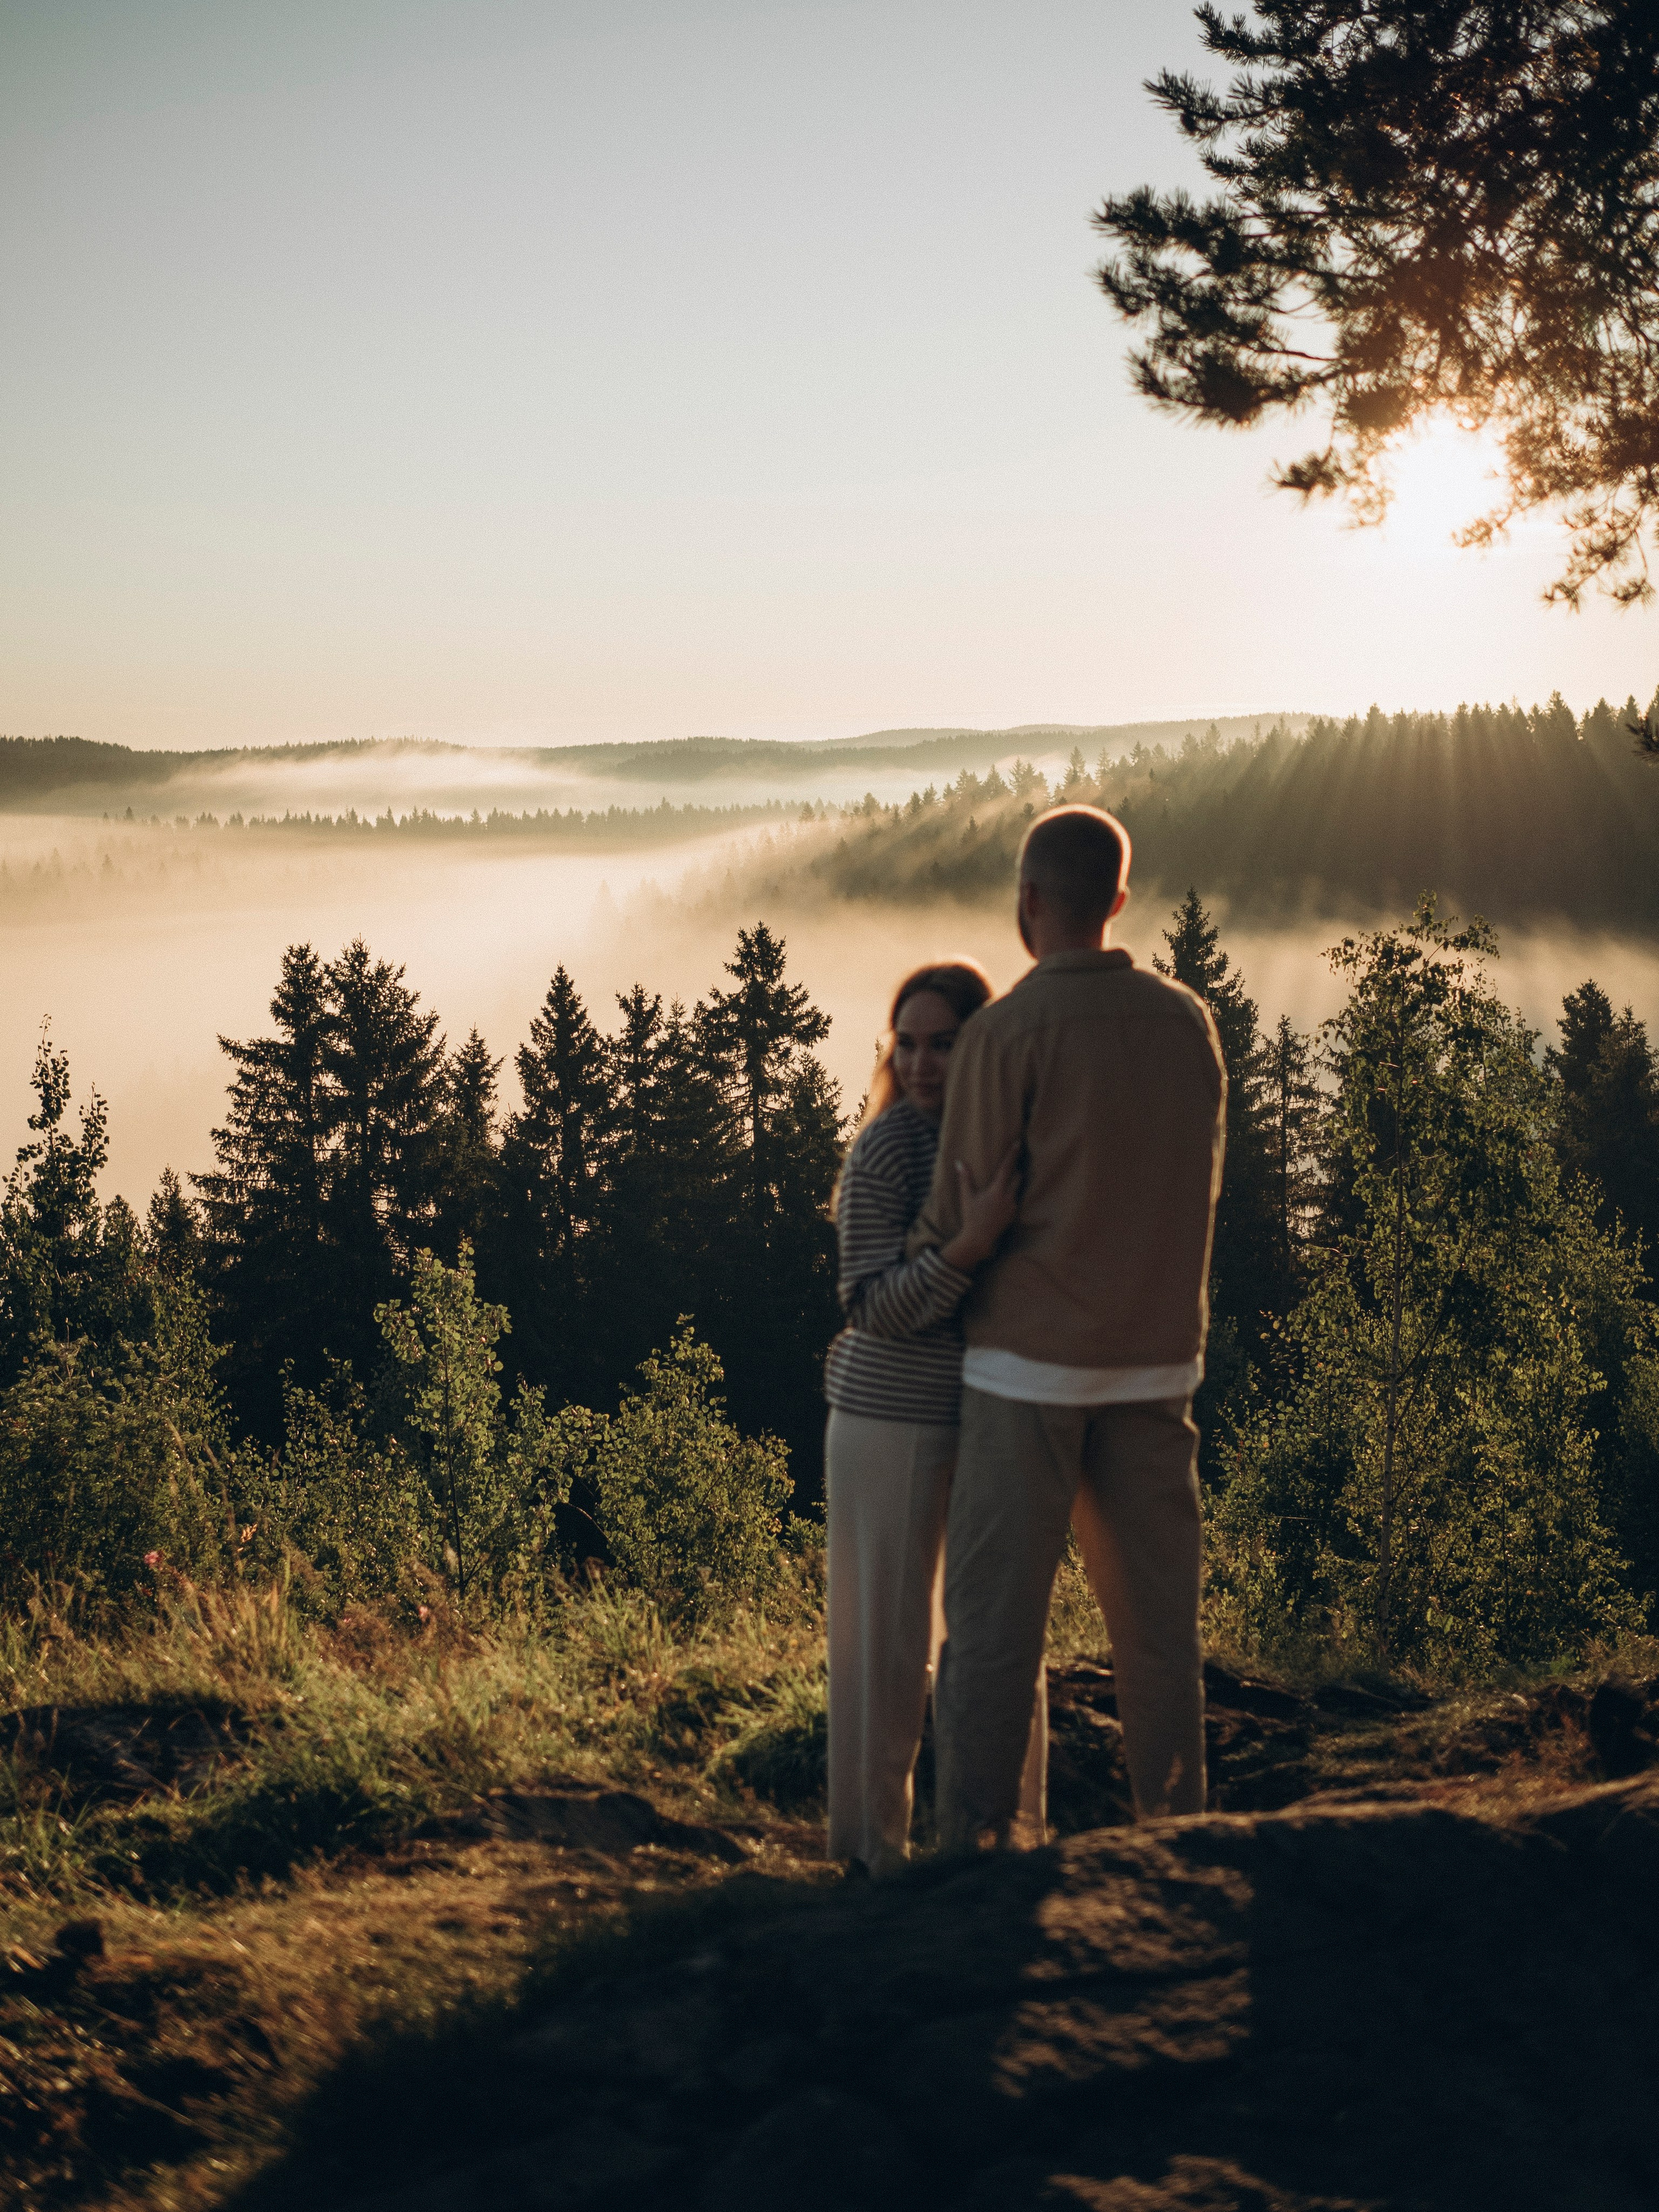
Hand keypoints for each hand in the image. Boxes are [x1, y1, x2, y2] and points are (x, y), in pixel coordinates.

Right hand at [941, 1144, 1019, 1270]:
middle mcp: (1008, 1197)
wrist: (980, 1238)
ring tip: (1003, 1183)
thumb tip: (959, 1162)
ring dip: (1013, 1183)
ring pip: (1017, 1188)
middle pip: (1017, 1176)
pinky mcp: (1014, 1214)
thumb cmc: (971, 1216)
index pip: (1007, 1168)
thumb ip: (965, 1178)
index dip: (1012, 1155)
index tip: (1018, 1144)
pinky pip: (1015, 1199)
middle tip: (1011, 1165)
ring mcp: (1013, 1206)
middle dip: (1015, 1170)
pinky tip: (1001, 1200)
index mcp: (997, 1190)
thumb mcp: (967, 1196)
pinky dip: (1010, 1196)